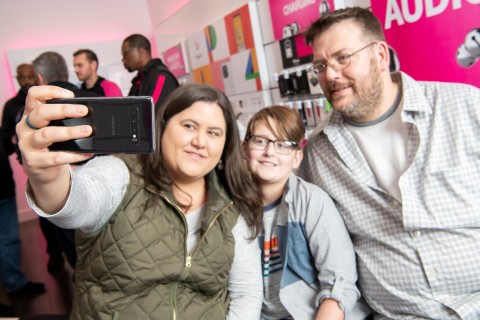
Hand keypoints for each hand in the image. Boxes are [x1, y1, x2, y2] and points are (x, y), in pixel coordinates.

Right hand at [16, 85, 93, 211]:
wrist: (42, 172)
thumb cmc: (52, 145)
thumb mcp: (54, 128)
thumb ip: (64, 119)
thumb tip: (91, 114)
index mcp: (30, 114)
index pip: (34, 95)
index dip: (51, 91)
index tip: (71, 94)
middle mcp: (25, 127)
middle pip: (41, 113)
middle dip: (64, 110)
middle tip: (84, 111)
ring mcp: (27, 145)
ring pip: (46, 134)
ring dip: (69, 132)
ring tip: (87, 131)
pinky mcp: (34, 161)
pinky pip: (55, 157)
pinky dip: (74, 155)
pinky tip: (87, 153)